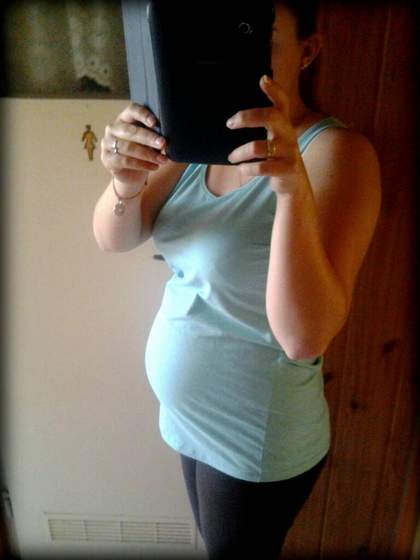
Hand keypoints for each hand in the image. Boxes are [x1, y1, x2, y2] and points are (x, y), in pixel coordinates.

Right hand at [101, 102, 168, 193]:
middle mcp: (113, 129)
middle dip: (148, 137)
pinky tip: (155, 167)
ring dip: (148, 154)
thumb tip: (167, 140)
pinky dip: (142, 165)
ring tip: (162, 160)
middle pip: (130, 131)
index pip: (132, 111)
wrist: (131, 175)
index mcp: (124, 119)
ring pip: (128, 147)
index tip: (154, 123)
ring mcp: (107, 144)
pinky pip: (125, 161)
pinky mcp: (108, 159)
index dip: (143, 115)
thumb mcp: (150, 143)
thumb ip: (155, 137)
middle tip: (163, 143)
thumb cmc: (143, 153)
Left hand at [226, 75, 306, 195]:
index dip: (274, 90)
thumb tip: (231, 119)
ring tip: (232, 157)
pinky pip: (263, 167)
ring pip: (258, 147)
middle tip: (230, 123)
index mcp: (283, 123)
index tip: (263, 79)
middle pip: (270, 116)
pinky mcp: (288, 168)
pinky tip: (242, 168)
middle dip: (247, 117)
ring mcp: (289, 151)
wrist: (293, 183)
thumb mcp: (271, 139)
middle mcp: (289, 133)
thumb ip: (260, 127)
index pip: (282, 102)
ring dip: (240, 152)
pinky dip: (248, 168)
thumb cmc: (275, 158)